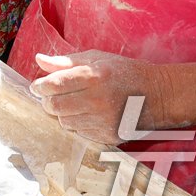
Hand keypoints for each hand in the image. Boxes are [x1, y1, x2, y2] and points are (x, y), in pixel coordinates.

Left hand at [32, 51, 170, 144]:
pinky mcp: (109, 137)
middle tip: (52, 95)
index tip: (37, 86)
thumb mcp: (96, 58)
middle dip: (48, 101)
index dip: (40, 86)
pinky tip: (89, 114)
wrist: (158, 95)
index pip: (54, 85)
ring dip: (63, 113)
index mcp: (94, 76)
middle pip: (55, 106)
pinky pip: (80, 133)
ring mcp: (104, 121)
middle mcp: (98, 100)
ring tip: (75, 103)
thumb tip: (38, 59)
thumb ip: (65, 61)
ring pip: (65, 122)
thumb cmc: (124, 72)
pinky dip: (78, 124)